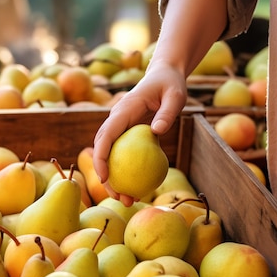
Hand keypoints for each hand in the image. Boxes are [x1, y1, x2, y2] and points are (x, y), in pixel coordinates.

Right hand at [92, 61, 186, 204]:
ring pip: (109, 155)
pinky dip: (127, 172)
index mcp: (122, 111)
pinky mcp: (127, 134)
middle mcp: (116, 120)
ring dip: (114, 179)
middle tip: (119, 197)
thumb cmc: (170, 84)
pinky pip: (122, 155)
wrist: (165, 76)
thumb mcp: (176, 96)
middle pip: (102, 150)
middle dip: (105, 176)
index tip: (105, 177)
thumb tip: (156, 132)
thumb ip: (167, 112)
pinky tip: (139, 189)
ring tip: (128, 200)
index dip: (100, 157)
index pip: (105, 136)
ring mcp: (120, 128)